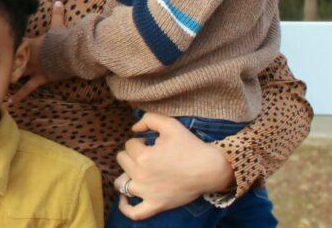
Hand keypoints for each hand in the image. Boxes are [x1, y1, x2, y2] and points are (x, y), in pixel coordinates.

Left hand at [8, 1, 65, 104]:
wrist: (72, 51)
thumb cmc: (65, 38)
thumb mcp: (59, 25)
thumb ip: (57, 14)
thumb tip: (58, 1)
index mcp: (30, 43)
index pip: (14, 44)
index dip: (5, 45)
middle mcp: (28, 56)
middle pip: (11, 60)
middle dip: (1, 62)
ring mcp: (33, 67)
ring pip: (16, 74)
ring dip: (7, 78)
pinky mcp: (40, 78)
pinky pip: (28, 88)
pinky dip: (19, 95)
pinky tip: (10, 102)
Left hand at [114, 112, 234, 220]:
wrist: (210, 169)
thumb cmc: (191, 146)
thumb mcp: (170, 125)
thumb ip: (148, 119)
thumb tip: (134, 128)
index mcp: (143, 156)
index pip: (130, 144)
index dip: (141, 141)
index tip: (152, 143)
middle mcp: (141, 175)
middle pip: (123, 160)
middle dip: (133, 154)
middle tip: (150, 155)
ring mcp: (147, 192)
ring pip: (121, 183)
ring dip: (126, 174)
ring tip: (137, 170)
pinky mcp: (156, 205)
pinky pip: (135, 212)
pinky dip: (126, 207)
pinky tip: (124, 199)